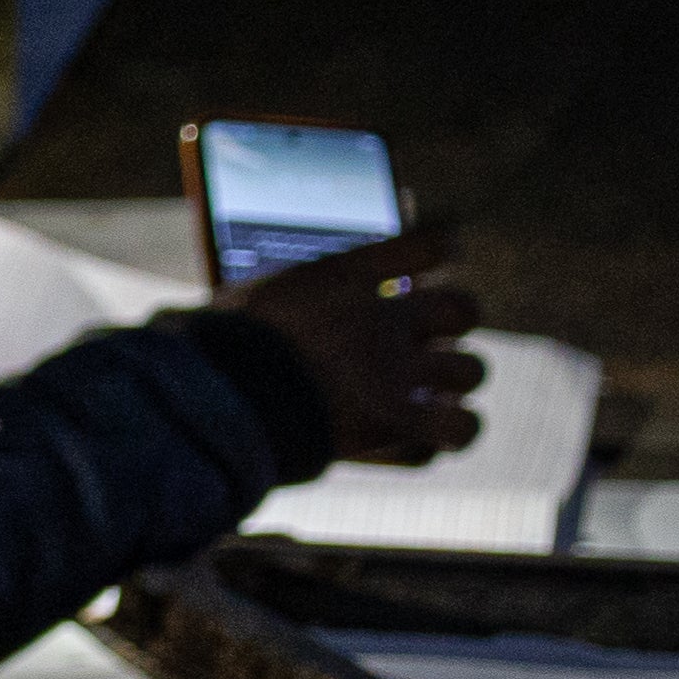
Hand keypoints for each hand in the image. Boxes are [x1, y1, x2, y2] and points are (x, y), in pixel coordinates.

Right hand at [228, 229, 486, 467]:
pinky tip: (434, 435)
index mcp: (344, 276)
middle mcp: (382, 316)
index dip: (441, 248)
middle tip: (432, 336)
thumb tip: (286, 301)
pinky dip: (451, 432)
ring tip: (434, 391)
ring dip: (455, 380)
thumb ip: (280, 298)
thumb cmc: (208, 351)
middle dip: (454, 322)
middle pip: (462, 308)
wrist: (208, 404)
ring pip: (470, 370)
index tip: (440, 254)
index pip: (430, 243)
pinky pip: (458, 428)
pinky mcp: (396, 424)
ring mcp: (395, 372)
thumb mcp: (238, 301)